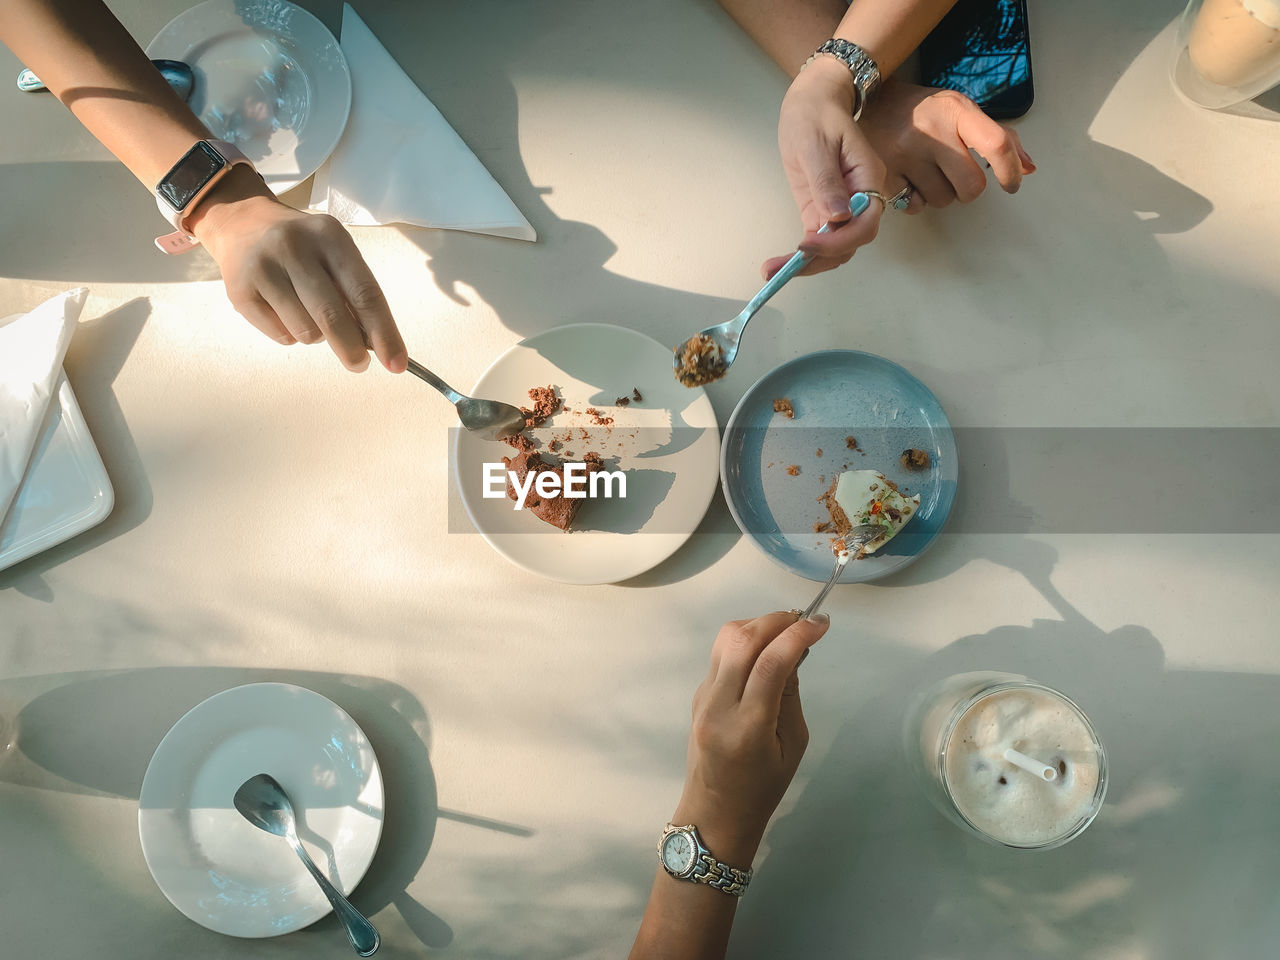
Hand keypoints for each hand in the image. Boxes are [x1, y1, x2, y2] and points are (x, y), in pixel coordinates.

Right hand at [189, 166, 407, 372]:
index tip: (396, 363)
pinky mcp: (239, 291)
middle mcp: (294, 248)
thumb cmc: (302, 247)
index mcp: (329, 237)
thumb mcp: (333, 252)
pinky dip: (291, 335)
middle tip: (359, 364)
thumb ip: (354, 291)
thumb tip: (376, 342)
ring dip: (316, 336)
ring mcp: (263, 268)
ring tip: (308, 314)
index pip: (364, 292)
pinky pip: (280, 335)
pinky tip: (283, 312)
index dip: (384, 332)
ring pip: (306, 331)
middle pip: (332, 316)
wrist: (242, 224)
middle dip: (352, 349)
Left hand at [671, 611, 829, 864]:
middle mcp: (718, 705)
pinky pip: (722, 655)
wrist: (714, 812)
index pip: (771, 664)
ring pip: (725, 639)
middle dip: (776, 621)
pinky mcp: (698, 694)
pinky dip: (746, 643)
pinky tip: (765, 654)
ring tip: (785, 634)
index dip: (798, 635)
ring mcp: (703, 697)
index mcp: (748, 727)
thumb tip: (793, 651)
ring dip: (757, 625)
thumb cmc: (763, 789)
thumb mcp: (793, 746)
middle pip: (741, 640)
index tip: (822, 623)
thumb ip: (791, 695)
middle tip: (804, 621)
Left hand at [768, 57, 886, 279]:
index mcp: (868, 179)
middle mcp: (860, 198)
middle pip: (850, 242)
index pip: (864, 224)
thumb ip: (827, 180)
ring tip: (773, 271)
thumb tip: (838, 217)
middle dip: (819, 260)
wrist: (812, 101)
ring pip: (835, 247)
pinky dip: (801, 255)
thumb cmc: (816, 114)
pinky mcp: (822, 209)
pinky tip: (779, 264)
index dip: (839, 240)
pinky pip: (819, 238)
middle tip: (781, 269)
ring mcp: (841, 206)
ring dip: (808, 263)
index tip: (807, 243)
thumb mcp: (816, 143)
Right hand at [858, 78, 1034, 213]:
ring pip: (943, 200)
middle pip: (971, 187)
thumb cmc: (922, 111)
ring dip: (940, 192)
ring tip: (926, 171)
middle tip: (955, 173)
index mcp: (955, 111)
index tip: (1010, 184)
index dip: (1009, 170)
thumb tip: (1027, 167)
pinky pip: (915, 206)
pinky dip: (915, 199)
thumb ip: (996, 136)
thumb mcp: (960, 110)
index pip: (996, 143)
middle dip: (968, 188)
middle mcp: (930, 131)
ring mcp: (904, 155)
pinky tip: (908, 178)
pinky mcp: (883, 175)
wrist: (869, 104)